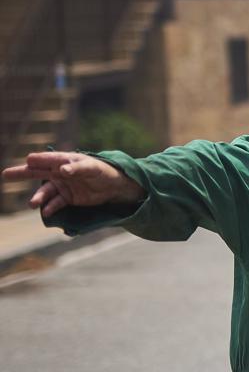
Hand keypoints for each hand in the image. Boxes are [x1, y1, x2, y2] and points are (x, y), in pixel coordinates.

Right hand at [1, 152, 145, 216]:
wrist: (115, 187)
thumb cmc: (103, 172)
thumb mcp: (92, 168)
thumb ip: (77, 168)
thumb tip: (63, 170)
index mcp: (64, 160)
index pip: (48, 159)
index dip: (39, 160)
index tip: (29, 161)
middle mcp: (59, 172)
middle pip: (37, 172)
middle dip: (22, 173)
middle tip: (6, 174)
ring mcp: (62, 185)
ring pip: (46, 191)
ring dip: (39, 197)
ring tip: (32, 204)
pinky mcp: (68, 198)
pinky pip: (56, 203)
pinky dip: (50, 207)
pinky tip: (46, 212)